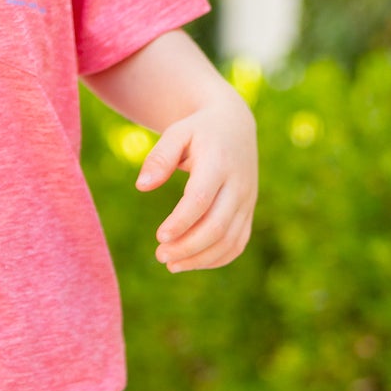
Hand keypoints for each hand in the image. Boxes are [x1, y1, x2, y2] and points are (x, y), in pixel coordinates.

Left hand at [135, 93, 256, 272]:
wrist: (234, 126)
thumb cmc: (198, 130)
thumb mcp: (176, 133)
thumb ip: (159, 157)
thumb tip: (142, 186)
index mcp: (218, 163)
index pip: (201, 200)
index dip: (181, 222)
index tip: (160, 237)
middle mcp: (238, 185)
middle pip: (217, 226)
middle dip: (188, 247)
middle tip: (160, 256)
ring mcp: (246, 201)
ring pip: (229, 240)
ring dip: (201, 258)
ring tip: (171, 264)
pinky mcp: (248, 211)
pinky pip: (238, 242)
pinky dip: (217, 258)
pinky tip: (192, 262)